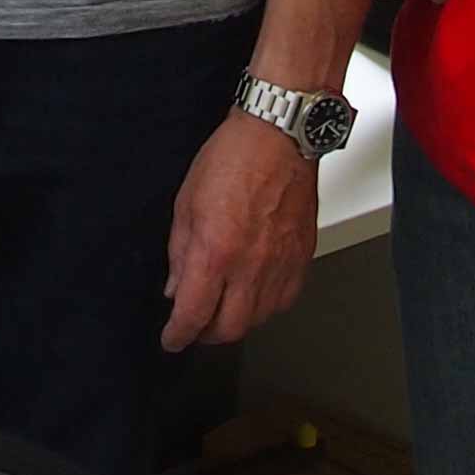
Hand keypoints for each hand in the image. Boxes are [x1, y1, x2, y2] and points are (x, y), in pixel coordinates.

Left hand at [162, 111, 321, 352]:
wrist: (279, 135)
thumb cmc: (233, 157)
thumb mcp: (186, 203)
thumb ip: (180, 252)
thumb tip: (176, 287)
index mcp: (216, 251)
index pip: (193, 314)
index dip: (178, 335)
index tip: (172, 338)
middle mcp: (251, 265)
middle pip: (229, 329)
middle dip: (206, 336)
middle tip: (195, 327)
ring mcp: (281, 264)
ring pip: (260, 320)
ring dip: (237, 322)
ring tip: (224, 310)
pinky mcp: (302, 257)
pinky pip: (285, 300)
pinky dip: (266, 307)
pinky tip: (255, 295)